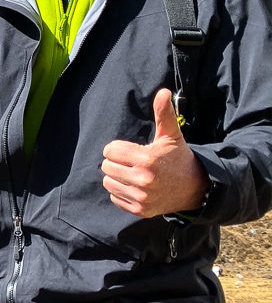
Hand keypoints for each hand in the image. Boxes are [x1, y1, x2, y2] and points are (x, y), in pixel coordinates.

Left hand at [101, 88, 208, 217]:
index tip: (132, 150)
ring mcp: (141, 198)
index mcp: (147, 160)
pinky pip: (115, 197)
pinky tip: (136, 187)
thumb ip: (164, 114)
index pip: (110, 150)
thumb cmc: (178, 158)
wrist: (195, 188)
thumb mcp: (172, 136)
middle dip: (117, 162)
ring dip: (117, 177)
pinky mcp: (140, 210)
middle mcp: (143, 180)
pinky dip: (122, 192)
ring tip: (134, 174)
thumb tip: (164, 91)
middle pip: (107, 167)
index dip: (119, 148)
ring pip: (108, 182)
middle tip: (133, 162)